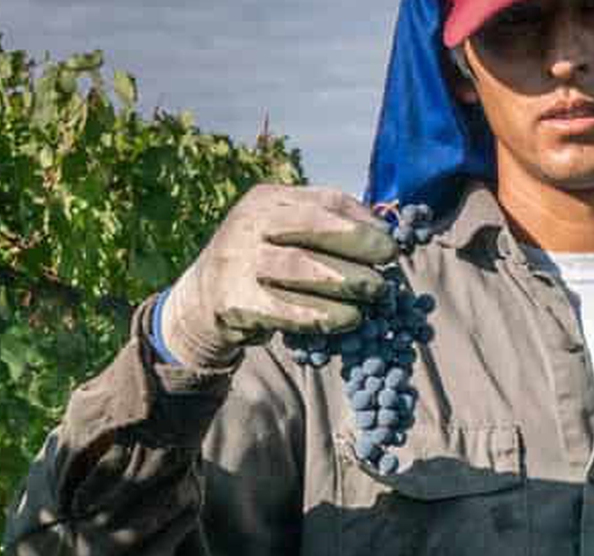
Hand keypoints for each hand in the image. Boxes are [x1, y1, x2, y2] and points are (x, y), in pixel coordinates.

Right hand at [159, 184, 398, 368]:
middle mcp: (250, 223)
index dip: (363, 220)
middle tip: (389, 262)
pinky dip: (321, 314)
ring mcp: (238, 260)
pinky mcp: (234, 299)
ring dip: (345, 280)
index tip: (391, 239)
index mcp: (268, 199)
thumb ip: (326, 227)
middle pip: (311, 227)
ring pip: (299, 267)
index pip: (324, 200)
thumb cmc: (263, 262)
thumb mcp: (286, 232)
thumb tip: (384, 232)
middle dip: (357, 243)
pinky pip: (284, 308)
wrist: (202, 297)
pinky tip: (349, 319)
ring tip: (376, 292)